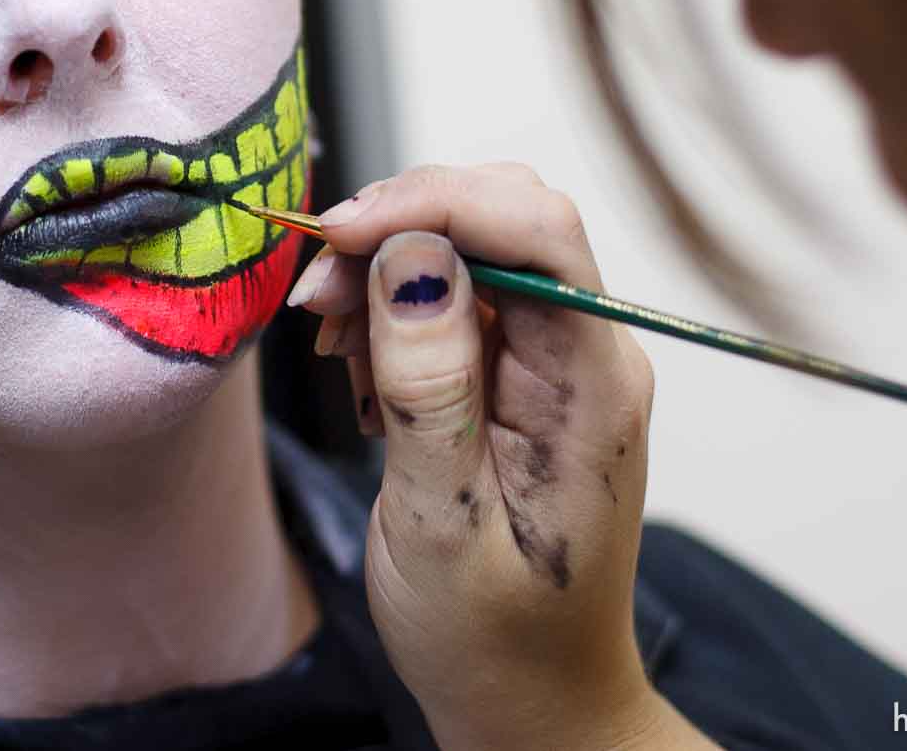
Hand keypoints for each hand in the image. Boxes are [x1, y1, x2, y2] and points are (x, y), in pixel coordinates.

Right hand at [289, 163, 711, 750]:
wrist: (531, 702)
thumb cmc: (494, 638)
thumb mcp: (442, 522)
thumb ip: (430, 387)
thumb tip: (412, 257)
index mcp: (592, 386)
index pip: (537, 231)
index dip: (435, 205)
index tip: (336, 234)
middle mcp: (586, 355)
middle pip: (503, 219)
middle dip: (399, 228)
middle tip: (315, 293)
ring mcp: (554, 361)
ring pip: (471, 247)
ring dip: (385, 267)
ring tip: (327, 341)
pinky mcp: (518, 374)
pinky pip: (455, 296)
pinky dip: (390, 306)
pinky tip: (356, 363)